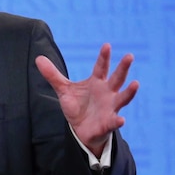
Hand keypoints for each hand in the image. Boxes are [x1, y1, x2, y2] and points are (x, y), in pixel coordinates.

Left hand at [35, 43, 138, 157]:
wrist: (81, 129)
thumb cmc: (77, 106)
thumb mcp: (64, 90)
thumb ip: (53, 75)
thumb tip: (38, 58)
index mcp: (97, 82)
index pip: (101, 67)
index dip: (103, 57)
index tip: (106, 45)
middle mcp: (108, 92)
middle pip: (117, 78)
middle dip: (123, 68)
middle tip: (129, 56)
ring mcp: (110, 107)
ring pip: (123, 98)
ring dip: (129, 92)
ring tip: (136, 84)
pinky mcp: (108, 123)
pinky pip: (114, 122)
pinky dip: (117, 121)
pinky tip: (121, 120)